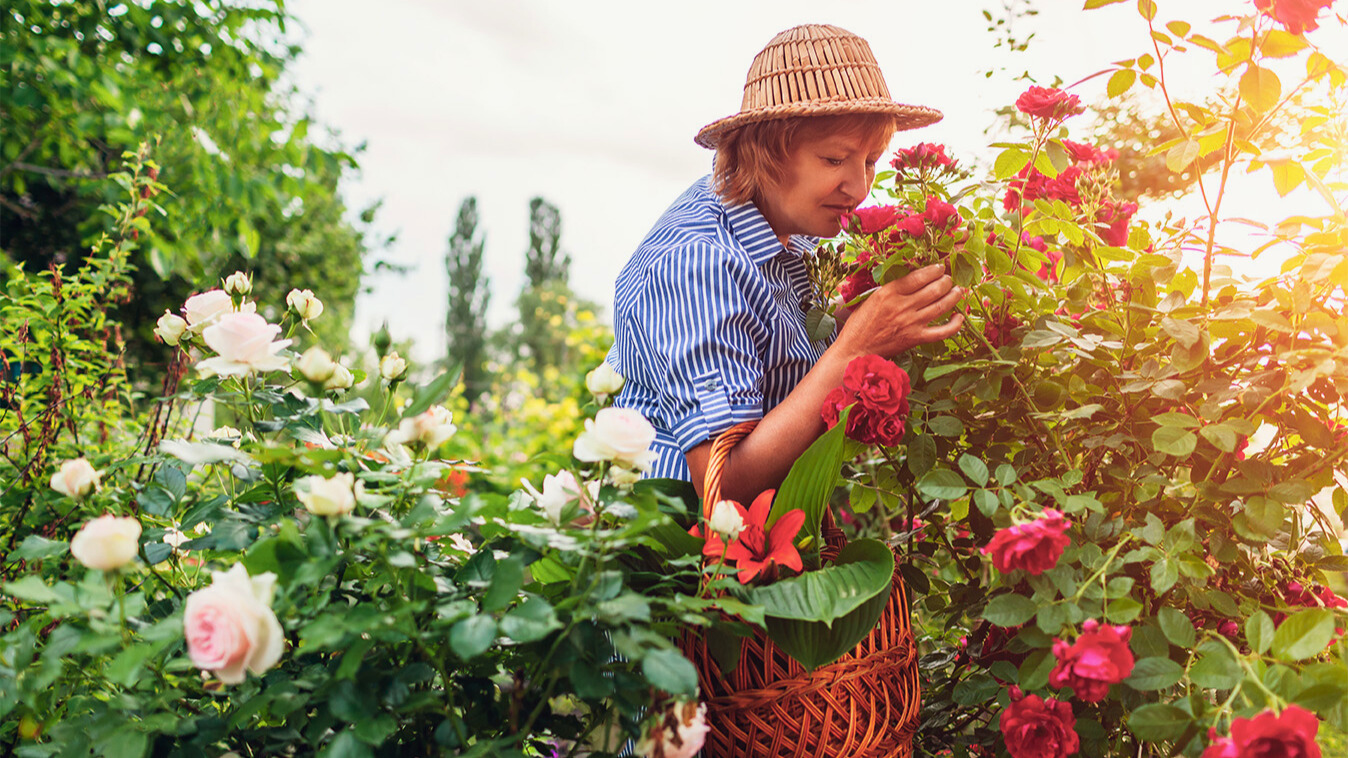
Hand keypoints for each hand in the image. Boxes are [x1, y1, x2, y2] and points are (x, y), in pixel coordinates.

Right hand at [832, 263, 964, 358]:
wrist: (855, 350)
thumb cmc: (860, 324)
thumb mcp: (871, 298)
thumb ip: (891, 289)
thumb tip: (913, 280)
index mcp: (889, 293)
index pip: (919, 276)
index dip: (934, 270)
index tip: (940, 267)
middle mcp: (902, 306)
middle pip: (934, 288)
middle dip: (946, 281)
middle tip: (949, 279)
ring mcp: (911, 323)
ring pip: (941, 305)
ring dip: (954, 296)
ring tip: (958, 290)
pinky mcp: (916, 339)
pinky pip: (942, 332)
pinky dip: (955, 324)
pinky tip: (959, 317)